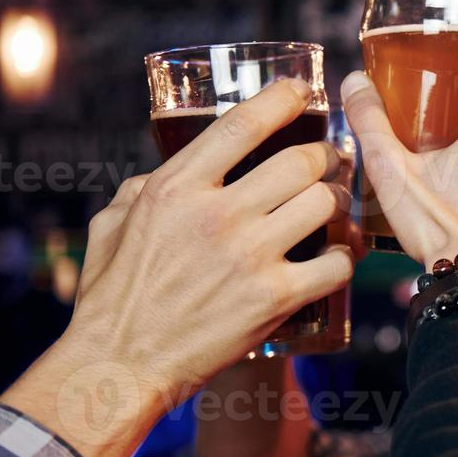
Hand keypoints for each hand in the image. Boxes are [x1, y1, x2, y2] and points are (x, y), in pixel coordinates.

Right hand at [0, 78, 353, 456]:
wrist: (120, 364)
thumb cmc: (113, 296)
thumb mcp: (114, 224)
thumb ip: (146, 186)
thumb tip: (174, 166)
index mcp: (176, 188)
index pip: (242, 125)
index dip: (281, 101)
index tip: (301, 92)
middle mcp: (217, 215)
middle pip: (300, 161)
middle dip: (324, 156)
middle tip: (329, 161)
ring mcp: (250, 256)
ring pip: (324, 204)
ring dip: (337, 202)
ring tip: (335, 205)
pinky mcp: (275, 298)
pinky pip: (336, 263)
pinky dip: (344, 258)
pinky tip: (336, 256)